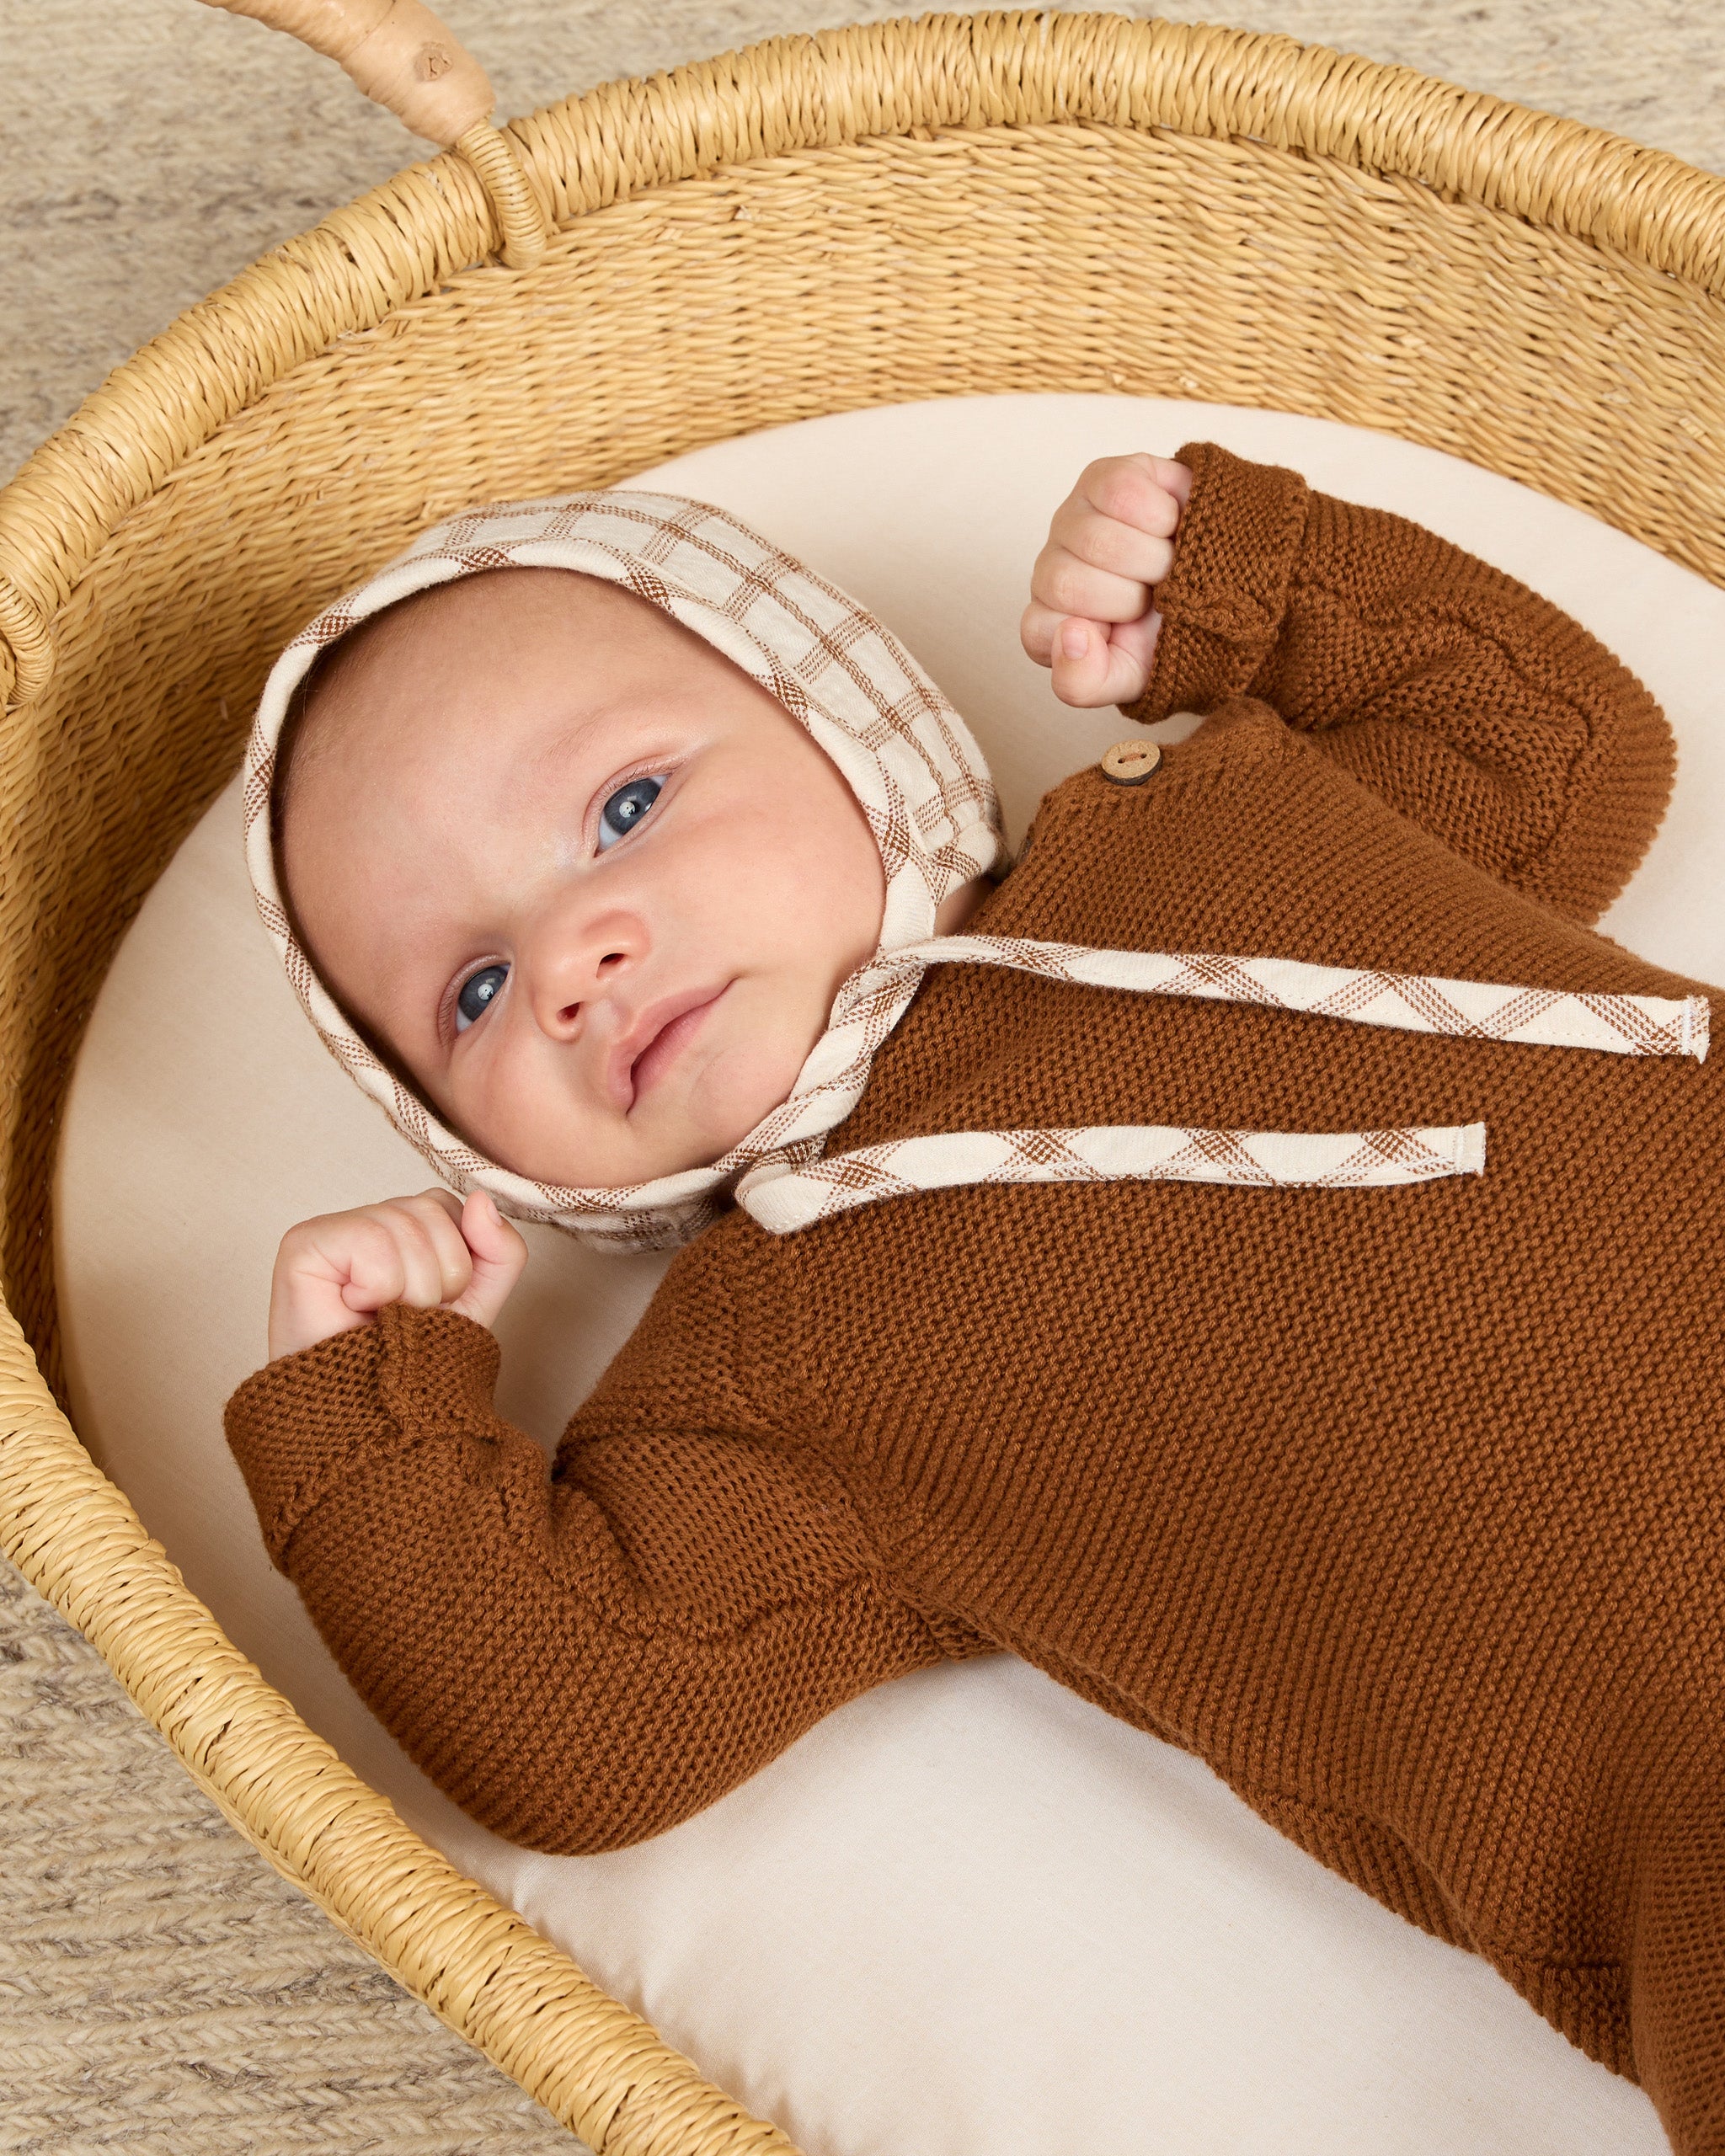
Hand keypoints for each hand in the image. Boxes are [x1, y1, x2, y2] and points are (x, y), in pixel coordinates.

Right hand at [267, 1186, 527, 1362]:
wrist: (364, 1417)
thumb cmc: (411, 1361)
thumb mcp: (477, 1303)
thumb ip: (499, 1250)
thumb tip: (481, 1200)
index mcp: (407, 1226)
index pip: (453, 1206)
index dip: (458, 1263)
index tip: (432, 1305)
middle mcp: (369, 1218)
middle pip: (432, 1212)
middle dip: (435, 1280)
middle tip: (402, 1317)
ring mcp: (333, 1227)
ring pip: (406, 1229)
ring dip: (407, 1292)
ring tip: (380, 1319)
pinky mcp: (304, 1242)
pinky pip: (372, 1242)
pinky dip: (377, 1288)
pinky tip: (353, 1309)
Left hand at [1020, 454, 1191, 707]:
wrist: (1230, 587)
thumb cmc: (1173, 634)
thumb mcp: (1132, 677)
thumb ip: (1084, 682)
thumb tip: (1070, 635)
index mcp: (1049, 619)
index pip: (1037, 632)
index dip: (1090, 639)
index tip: (1124, 633)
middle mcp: (1051, 566)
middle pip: (1065, 582)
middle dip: (1129, 597)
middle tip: (1157, 595)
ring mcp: (1074, 517)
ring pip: (1096, 539)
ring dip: (1152, 558)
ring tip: (1170, 561)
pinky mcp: (1106, 476)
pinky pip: (1121, 492)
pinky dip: (1160, 515)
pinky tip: (1172, 524)